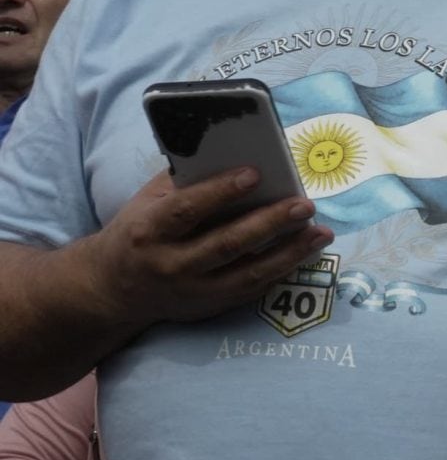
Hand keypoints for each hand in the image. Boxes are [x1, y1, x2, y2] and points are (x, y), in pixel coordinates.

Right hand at [88, 169, 331, 328]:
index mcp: (148, 231)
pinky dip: (283, 270)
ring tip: (321, 232)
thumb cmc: (139, 233)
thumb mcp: (146, 204)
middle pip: (226, 243)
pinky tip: (307, 252)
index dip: (220, 191)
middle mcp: (170, 264)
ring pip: (248, 272)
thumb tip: (230, 153)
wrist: (113, 289)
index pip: (186, 210)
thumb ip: (183, 183)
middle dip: (269, 223)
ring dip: (290, 252)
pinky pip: (253, 288)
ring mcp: (193, 290)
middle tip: (304, 205)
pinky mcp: (211, 306)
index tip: (256, 173)